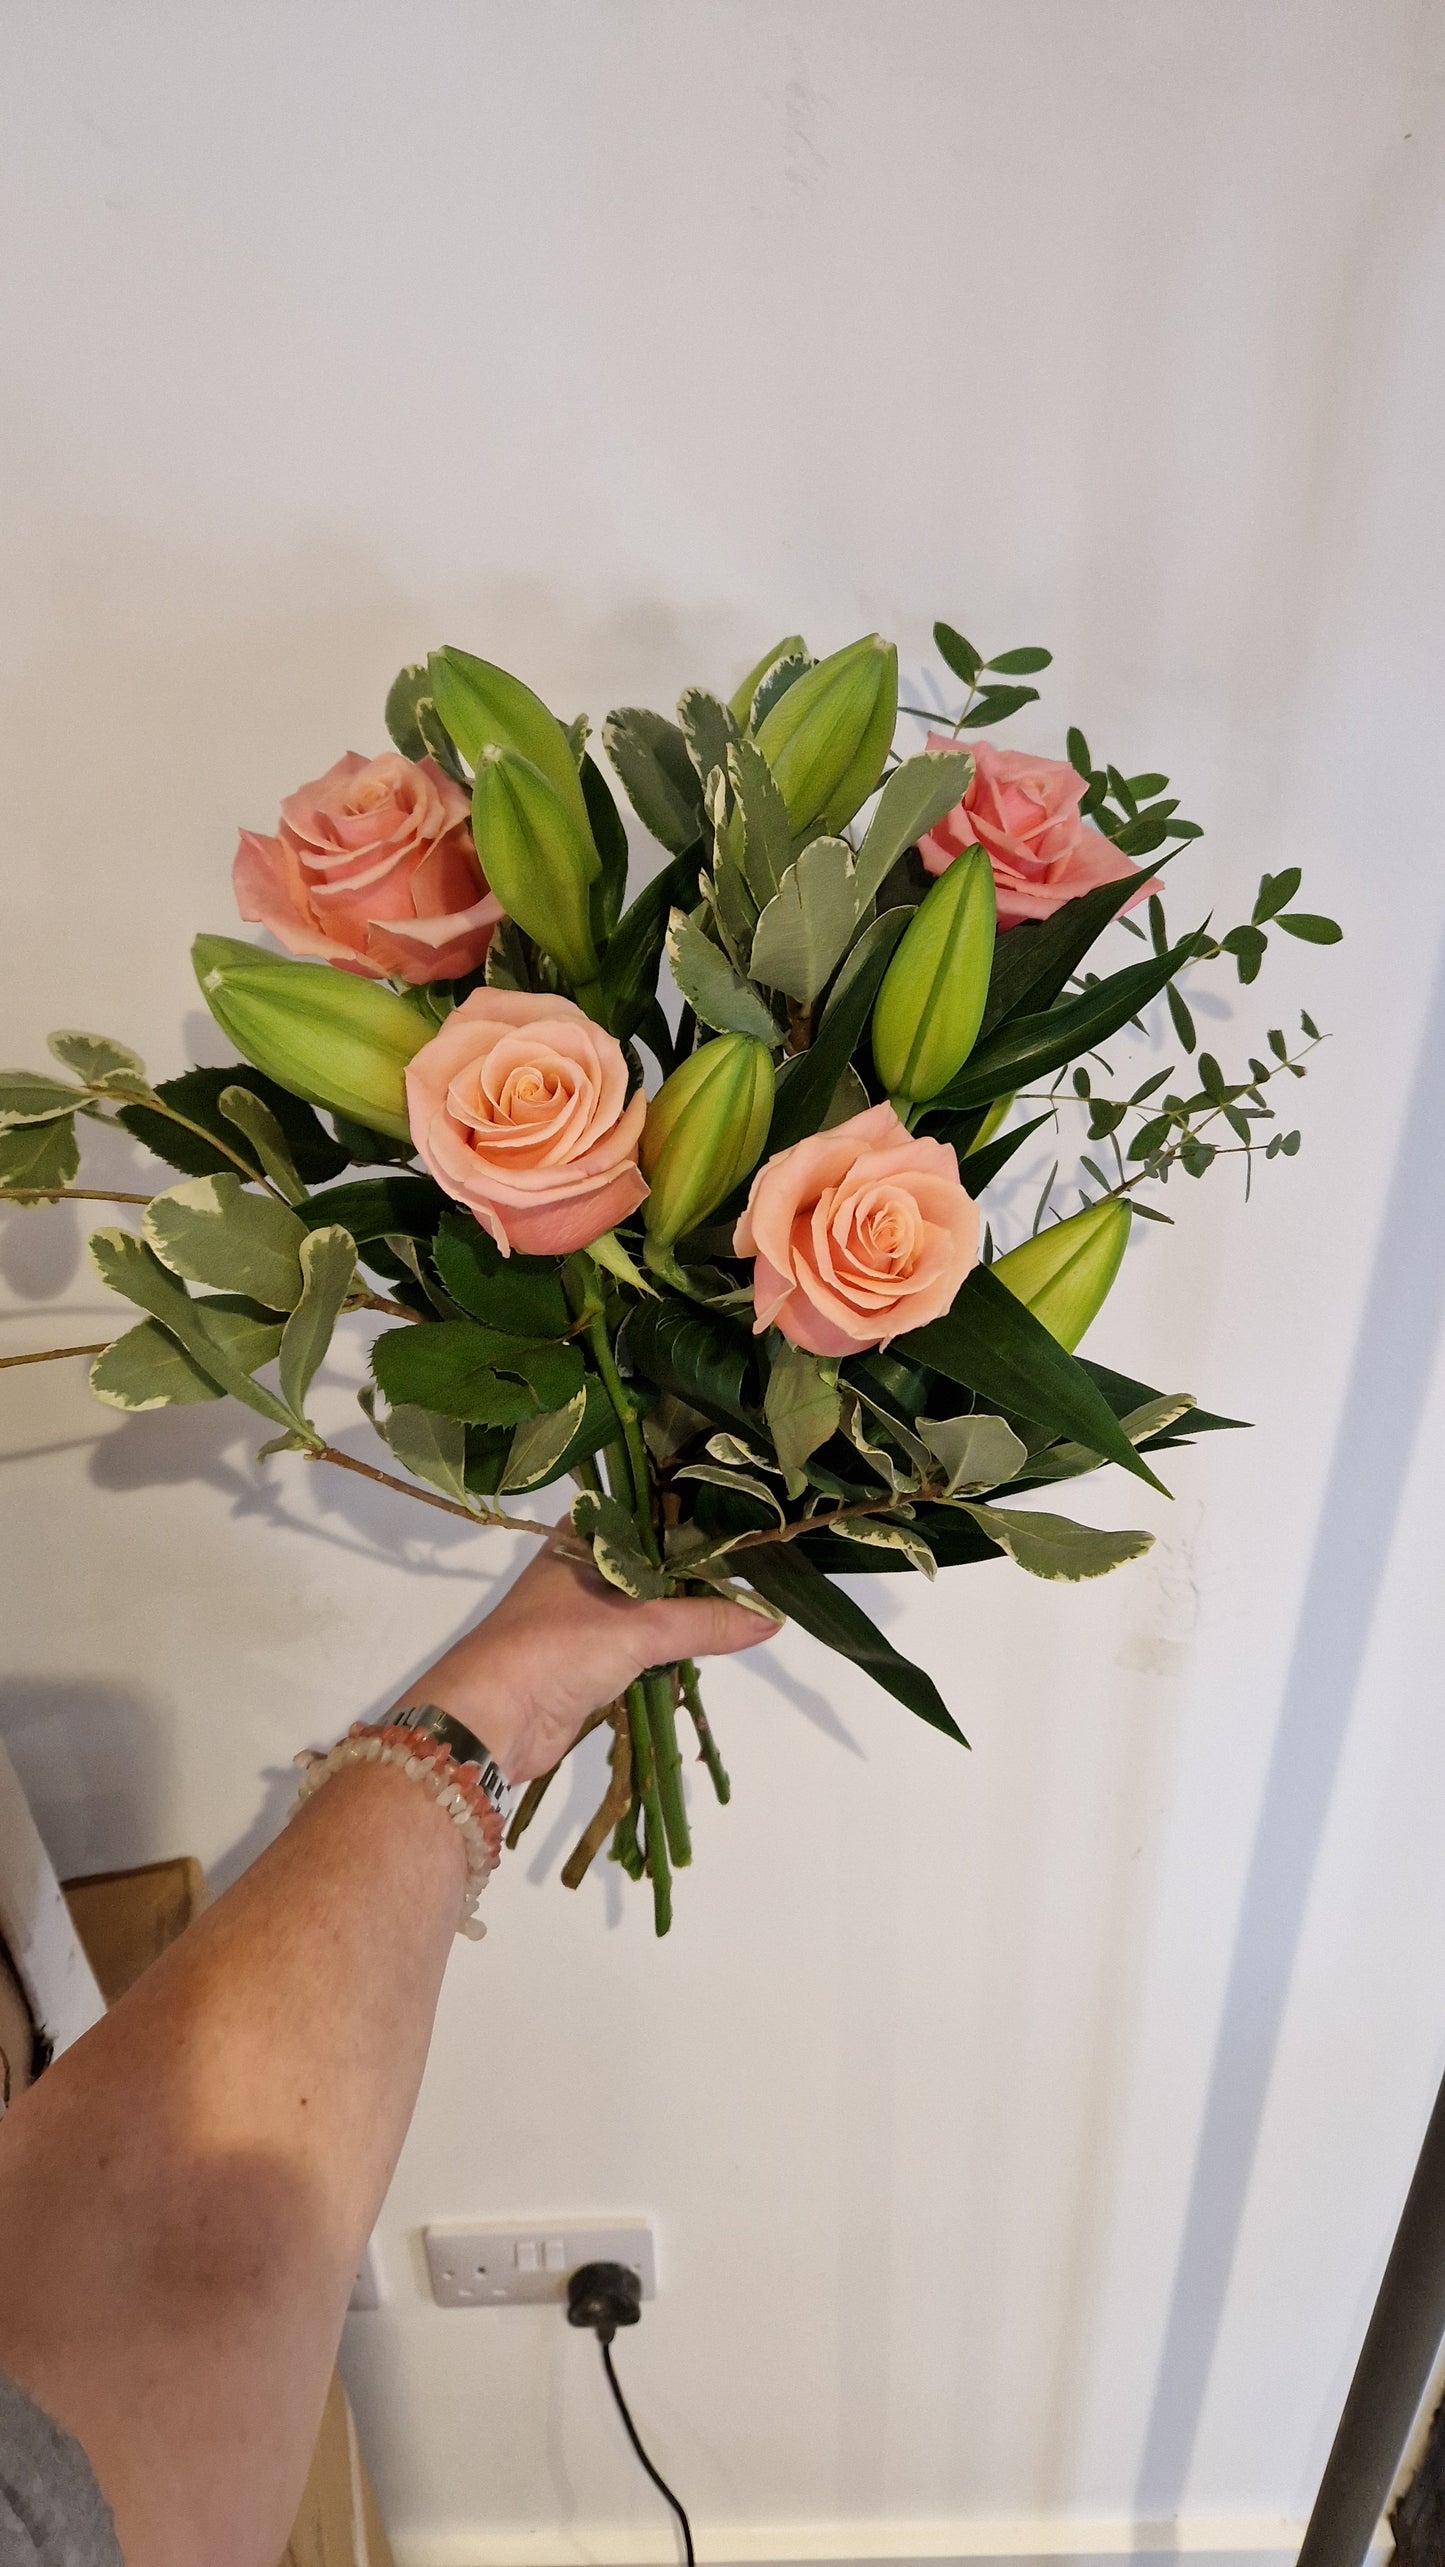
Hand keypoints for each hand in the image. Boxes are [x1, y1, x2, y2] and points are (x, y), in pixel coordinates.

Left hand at [391, 1534, 779, 1780]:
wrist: (492, 1720)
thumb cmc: (555, 1648)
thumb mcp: (640, 1628)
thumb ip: (705, 1622)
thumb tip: (772, 1616)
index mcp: (583, 1536)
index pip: (648, 1509)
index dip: (693, 1511)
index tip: (747, 1512)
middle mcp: (583, 1566)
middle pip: (653, 1558)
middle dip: (697, 1566)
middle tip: (758, 1559)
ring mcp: (584, 1613)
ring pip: (648, 1601)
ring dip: (686, 1607)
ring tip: (745, 1595)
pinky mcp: (588, 1657)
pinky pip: (641, 1641)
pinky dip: (671, 1643)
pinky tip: (710, 1639)